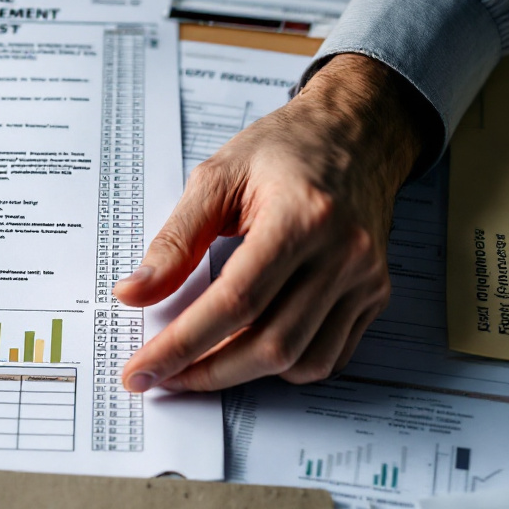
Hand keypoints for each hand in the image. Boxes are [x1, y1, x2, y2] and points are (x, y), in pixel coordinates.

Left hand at [115, 53, 433, 391]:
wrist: (356, 131)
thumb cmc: (286, 148)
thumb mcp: (217, 177)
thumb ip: (175, 240)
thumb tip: (134, 294)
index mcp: (301, 216)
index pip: (235, 302)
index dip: (182, 343)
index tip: (142, 368)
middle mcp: (343, 253)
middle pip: (269, 343)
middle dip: (206, 371)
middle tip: (161, 376)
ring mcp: (365, 278)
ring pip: (301, 361)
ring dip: (242, 376)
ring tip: (198, 365)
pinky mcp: (374, 295)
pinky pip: (329, 356)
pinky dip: (284, 367)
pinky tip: (249, 351)